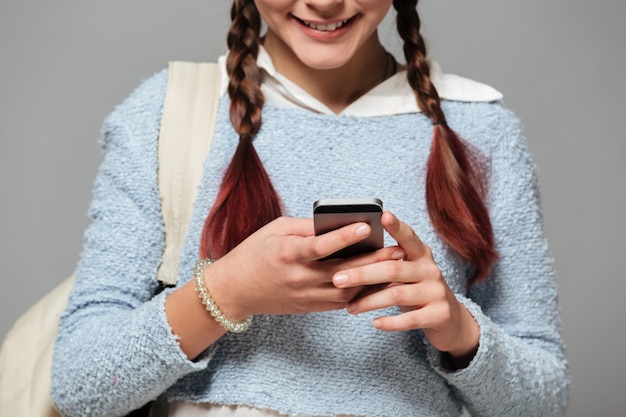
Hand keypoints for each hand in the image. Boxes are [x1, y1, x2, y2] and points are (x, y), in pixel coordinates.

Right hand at [204, 216, 404, 319]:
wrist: (233, 290)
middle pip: (341, 271)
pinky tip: (375, 281)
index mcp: (287, 254)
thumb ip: (305, 227)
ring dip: (371, 280)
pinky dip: (358, 292)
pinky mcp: (308, 307)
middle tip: (397, 250)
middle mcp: (298, 277)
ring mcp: (304, 296)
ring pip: (345, 291)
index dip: (344, 237)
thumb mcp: (275, 230)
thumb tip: (335, 223)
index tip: (366, 226)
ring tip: (392, 266)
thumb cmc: (254, 252)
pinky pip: (339, 302)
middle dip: (371, 261)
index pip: (320, 246)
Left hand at [332, 211, 478, 364]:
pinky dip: (390, 322)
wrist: (448, 318)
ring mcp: (436, 292)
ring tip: (349, 307)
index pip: (408, 236)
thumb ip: (386, 263)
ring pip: (397, 294)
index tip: (382, 215)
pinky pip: (410, 319)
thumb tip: (346, 257)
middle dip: (362, 274)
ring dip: (369, 301)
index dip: (396, 226)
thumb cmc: (415, 289)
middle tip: (337, 278)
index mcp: (421, 254)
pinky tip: (374, 323)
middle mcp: (430, 269)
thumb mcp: (406, 272)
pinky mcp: (439, 314)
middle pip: (393, 268)